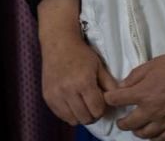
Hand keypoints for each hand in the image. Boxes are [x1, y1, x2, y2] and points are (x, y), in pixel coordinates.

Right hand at [37, 0, 119, 125]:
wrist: (59, 45)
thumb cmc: (81, 55)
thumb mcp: (99, 66)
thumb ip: (109, 84)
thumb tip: (117, 98)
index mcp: (84, 82)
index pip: (97, 109)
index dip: (103, 109)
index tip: (103, 103)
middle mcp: (68, 91)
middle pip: (85, 118)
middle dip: (93, 115)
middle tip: (95, 106)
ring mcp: (55, 96)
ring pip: (72, 120)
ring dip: (81, 116)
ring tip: (84, 105)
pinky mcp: (47, 98)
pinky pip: (61, 116)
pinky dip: (69, 114)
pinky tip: (73, 104)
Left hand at [104, 50, 164, 139]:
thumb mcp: (154, 63)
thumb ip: (135, 76)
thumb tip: (122, 86)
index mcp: (143, 93)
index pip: (116, 100)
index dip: (110, 98)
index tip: (111, 97)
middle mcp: (151, 110)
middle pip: (127, 124)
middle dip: (121, 121)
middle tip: (122, 118)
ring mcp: (164, 120)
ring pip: (143, 134)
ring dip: (136, 131)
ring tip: (137, 126)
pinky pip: (162, 138)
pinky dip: (154, 137)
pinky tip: (153, 132)